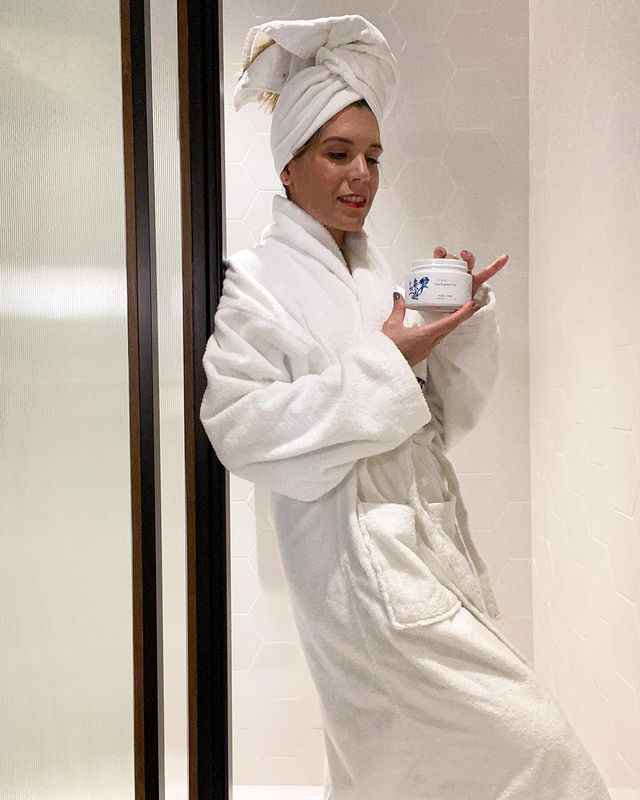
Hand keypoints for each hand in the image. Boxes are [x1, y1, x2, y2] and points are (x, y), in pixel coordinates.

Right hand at [382, 247, 509, 367]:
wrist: (383, 367)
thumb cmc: (387, 349)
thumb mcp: (391, 325)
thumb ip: (398, 309)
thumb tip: (398, 296)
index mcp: (425, 335)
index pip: (448, 323)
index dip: (462, 313)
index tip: (471, 305)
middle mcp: (429, 344)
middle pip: (450, 328)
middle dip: (462, 316)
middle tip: (471, 306)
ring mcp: (427, 349)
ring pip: (444, 334)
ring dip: (453, 323)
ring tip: (459, 313)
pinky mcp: (423, 352)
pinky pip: (437, 339)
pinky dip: (443, 330)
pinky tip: (442, 325)